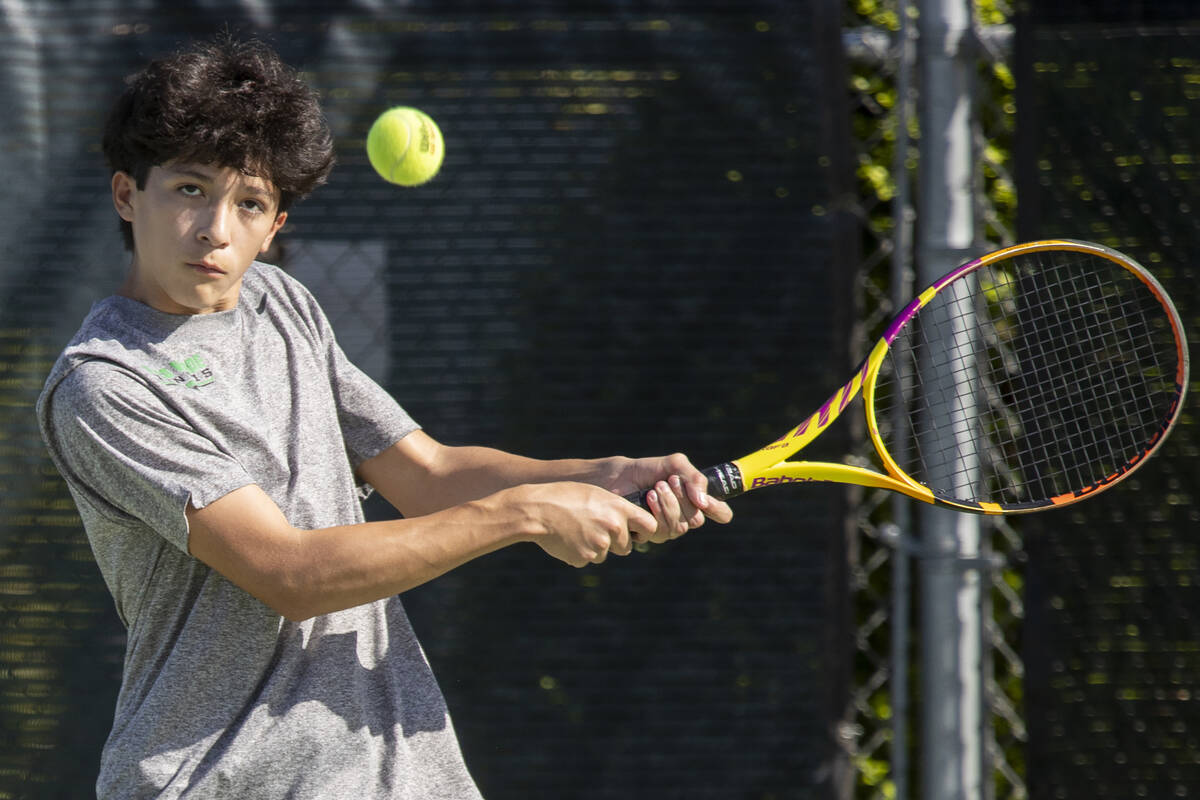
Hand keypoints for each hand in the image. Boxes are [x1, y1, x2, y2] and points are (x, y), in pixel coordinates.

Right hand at [508, 482, 657, 567]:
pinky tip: (567, 538)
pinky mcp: (585, 559)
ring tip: (576, 529)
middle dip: (615, 542)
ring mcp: (600, 546)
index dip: (643, 530)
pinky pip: (588, 559)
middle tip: (594, 528)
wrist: (537, 510)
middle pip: (626, 546)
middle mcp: (614, 528)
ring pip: (606, 553)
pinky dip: (580, 552)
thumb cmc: (565, 497)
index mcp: (619, 509)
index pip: (650, 526)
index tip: (636, 530)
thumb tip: (630, 524)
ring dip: (596, 547)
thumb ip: (615, 509)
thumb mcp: (595, 494)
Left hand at [606, 453, 733, 543]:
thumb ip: (694, 477)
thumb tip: (703, 501)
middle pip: (698, 520)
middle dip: (683, 499)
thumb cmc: (648, 470)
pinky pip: (662, 532)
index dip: (719, 510)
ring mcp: (669, 528)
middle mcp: (685, 517)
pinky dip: (656, 511)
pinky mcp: (650, 535)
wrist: (619, 477)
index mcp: (696, 501)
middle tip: (669, 481)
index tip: (706, 501)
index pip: (721, 513)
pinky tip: (647, 498)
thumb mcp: (675, 465)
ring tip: (655, 488)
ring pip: (680, 527)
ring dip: (669, 504)